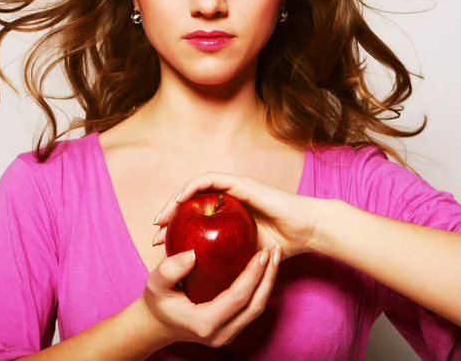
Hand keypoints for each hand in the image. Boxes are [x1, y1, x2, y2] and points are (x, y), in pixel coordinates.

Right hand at [140, 245, 281, 347]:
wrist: (156, 324)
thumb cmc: (156, 301)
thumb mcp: (155, 282)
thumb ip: (170, 269)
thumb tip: (192, 254)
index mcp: (205, 323)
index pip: (238, 298)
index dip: (253, 274)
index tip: (262, 251)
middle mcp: (221, 333)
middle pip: (256, 305)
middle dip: (269, 277)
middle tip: (276, 251)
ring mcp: (228, 334)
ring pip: (257, 309)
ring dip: (268, 282)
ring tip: (274, 256)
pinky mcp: (231, 328)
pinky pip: (252, 308)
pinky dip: (260, 287)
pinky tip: (263, 267)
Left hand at [152, 172, 329, 261]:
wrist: (305, 230)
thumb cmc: (281, 244)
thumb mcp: (245, 258)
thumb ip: (227, 262)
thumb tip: (205, 280)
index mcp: (228, 217)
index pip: (195, 220)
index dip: (175, 230)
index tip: (159, 247)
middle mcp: (228, 201)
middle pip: (190, 203)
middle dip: (169, 216)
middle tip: (154, 234)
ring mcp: (233, 189)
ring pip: (195, 189)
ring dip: (175, 201)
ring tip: (161, 219)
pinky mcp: (240, 183)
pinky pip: (210, 180)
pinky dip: (193, 187)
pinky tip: (180, 200)